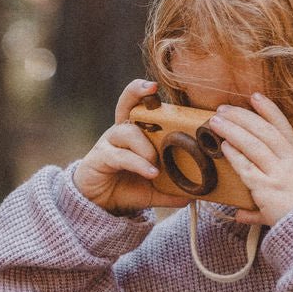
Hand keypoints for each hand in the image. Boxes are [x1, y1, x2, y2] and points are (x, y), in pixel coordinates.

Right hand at [73, 79, 174, 213]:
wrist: (98, 206)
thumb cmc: (125, 188)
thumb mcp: (154, 189)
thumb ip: (172, 190)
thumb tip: (194, 195)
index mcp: (136, 133)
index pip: (139, 105)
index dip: (144, 91)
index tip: (156, 86)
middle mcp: (121, 132)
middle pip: (126, 102)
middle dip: (137, 91)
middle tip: (152, 89)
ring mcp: (109, 143)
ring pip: (128, 132)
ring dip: (146, 147)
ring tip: (157, 166)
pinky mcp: (100, 158)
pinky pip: (121, 156)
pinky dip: (139, 164)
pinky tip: (151, 173)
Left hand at [208, 95, 292, 225]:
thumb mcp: (291, 199)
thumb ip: (264, 201)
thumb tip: (240, 214)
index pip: (283, 127)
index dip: (269, 110)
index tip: (255, 96)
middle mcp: (289, 162)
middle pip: (264, 131)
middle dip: (243, 116)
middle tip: (224, 108)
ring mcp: (278, 174)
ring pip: (253, 145)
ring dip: (233, 130)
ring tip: (216, 121)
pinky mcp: (267, 188)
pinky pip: (247, 168)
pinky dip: (235, 155)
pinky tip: (224, 145)